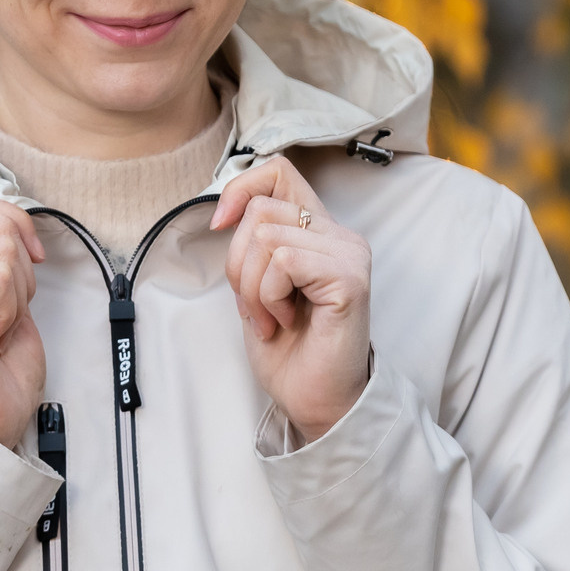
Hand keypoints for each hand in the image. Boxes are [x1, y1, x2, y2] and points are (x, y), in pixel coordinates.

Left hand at [211, 158, 371, 440]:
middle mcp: (340, 235)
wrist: (314, 399)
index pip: (279, 171)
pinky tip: (286, 321)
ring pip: (266, 236)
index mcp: (318, 231)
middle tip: (256, 306)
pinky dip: (269, 297)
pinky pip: (283, 261)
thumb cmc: (289, 348)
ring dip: (252, 288)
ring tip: (272, 318)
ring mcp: (349, 254)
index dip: (241, 188)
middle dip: (238, 263)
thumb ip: (253, 242)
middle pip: (261, 209)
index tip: (220, 226)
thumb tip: (225, 212)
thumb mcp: (257, 283)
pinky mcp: (349, 278)